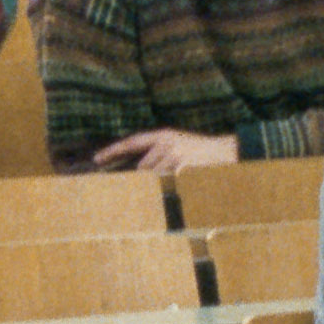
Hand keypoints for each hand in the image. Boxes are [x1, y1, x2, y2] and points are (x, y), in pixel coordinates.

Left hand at [94, 127, 241, 172]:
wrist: (228, 151)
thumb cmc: (200, 152)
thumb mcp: (178, 144)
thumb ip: (158, 153)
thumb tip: (138, 170)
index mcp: (163, 134)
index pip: (131, 142)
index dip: (112, 151)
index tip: (96, 159)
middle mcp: (166, 142)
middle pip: (142, 168)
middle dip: (144, 179)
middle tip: (148, 185)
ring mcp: (175, 155)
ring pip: (154, 178)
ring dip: (160, 185)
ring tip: (173, 182)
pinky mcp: (183, 168)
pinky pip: (168, 184)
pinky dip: (171, 188)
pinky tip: (181, 185)